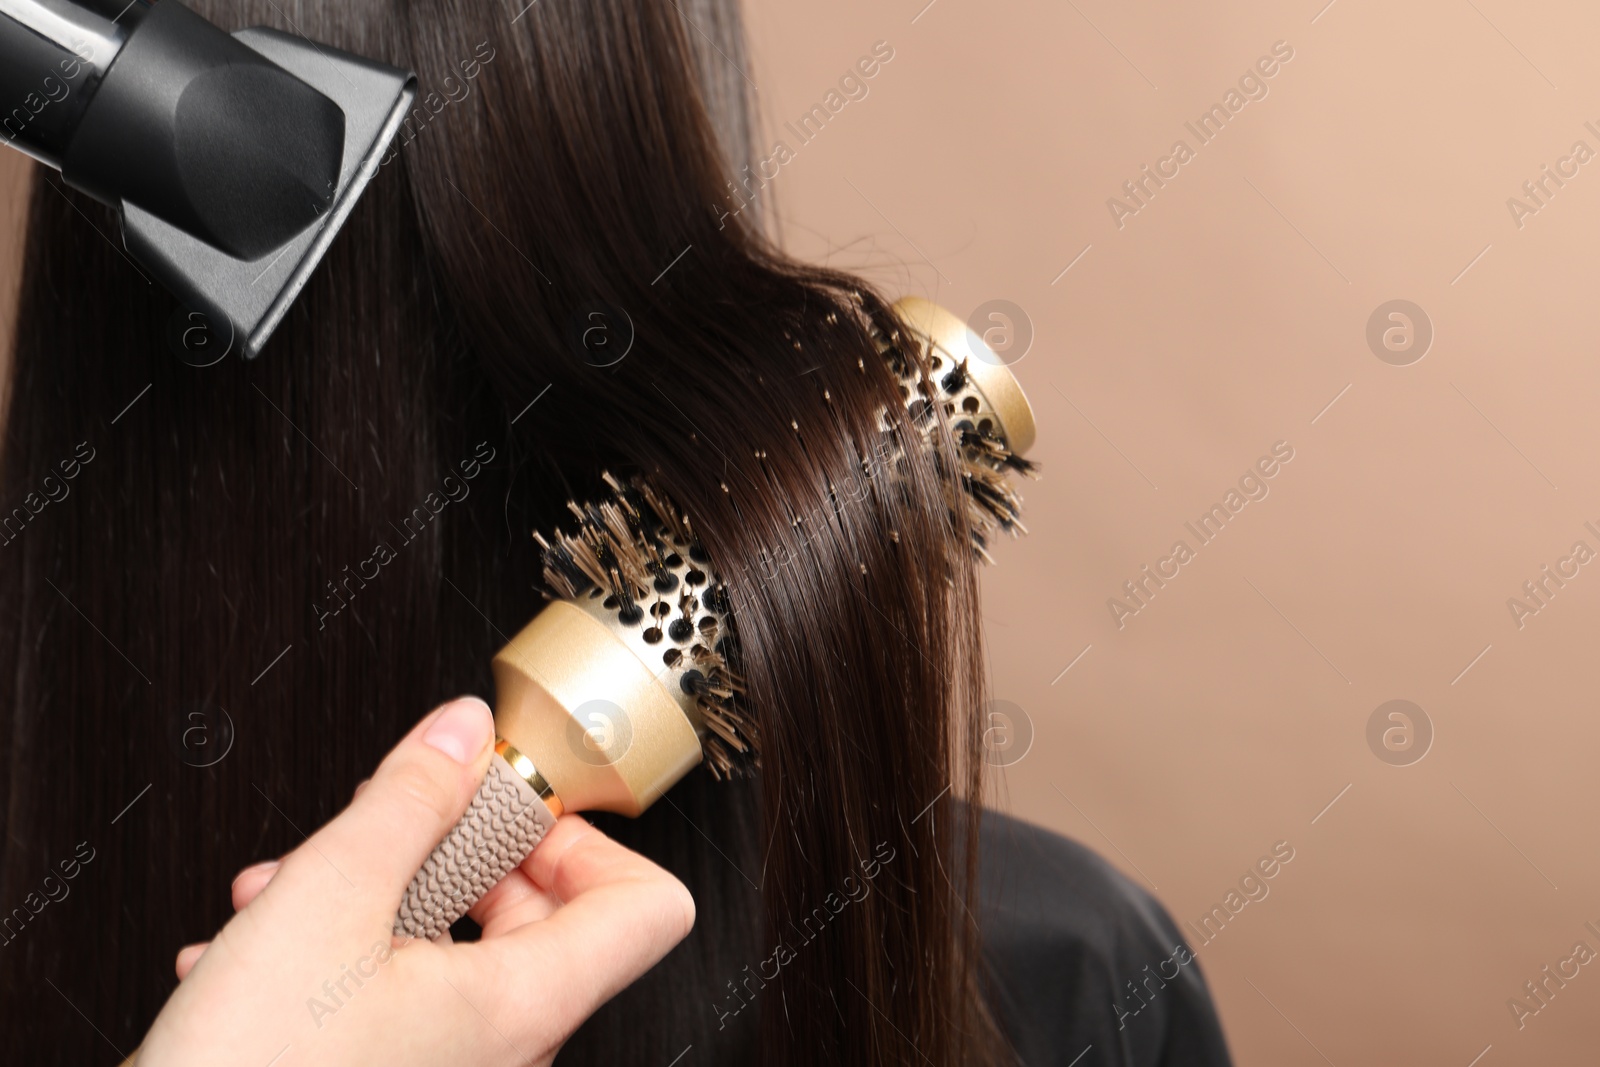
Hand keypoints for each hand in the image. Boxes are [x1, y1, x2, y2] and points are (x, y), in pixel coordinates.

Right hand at [137, 697, 694, 1066]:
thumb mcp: (325, 902)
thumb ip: (409, 800)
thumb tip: (463, 733)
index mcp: (521, 1005)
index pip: (649, 907)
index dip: (587, 839)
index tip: (512, 810)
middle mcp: (506, 1051)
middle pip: (542, 918)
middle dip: (449, 854)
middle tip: (385, 832)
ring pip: (454, 953)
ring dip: (376, 899)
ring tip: (287, 893)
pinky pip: (406, 1003)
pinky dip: (345, 960)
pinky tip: (260, 953)